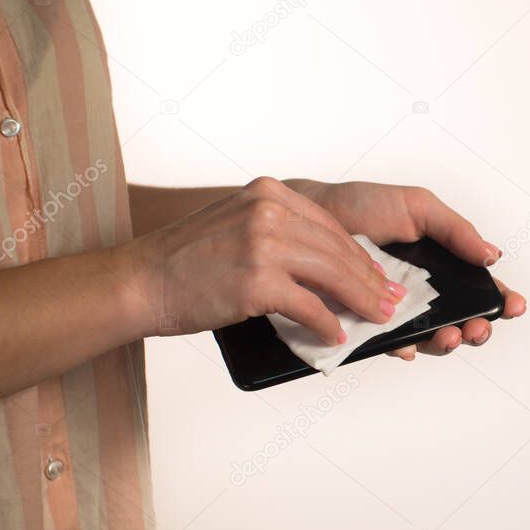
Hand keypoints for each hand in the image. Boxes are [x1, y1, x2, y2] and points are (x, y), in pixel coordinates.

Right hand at [132, 177, 404, 344]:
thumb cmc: (185, 260)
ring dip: (361, 302)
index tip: (380, 275)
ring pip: (333, 276)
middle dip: (370, 280)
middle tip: (390, 301)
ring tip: (378, 319)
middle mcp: (269, 211)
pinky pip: (309, 307)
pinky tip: (336, 336)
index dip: (361, 255)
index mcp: (269, 193)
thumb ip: (281, 233)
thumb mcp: (237, 224)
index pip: (331, 226)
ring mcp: (263, 244)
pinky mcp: (257, 281)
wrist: (138, 281)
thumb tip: (329, 265)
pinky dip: (327, 325)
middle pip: (339, 250)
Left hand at [285, 180, 526, 358]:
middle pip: (461, 319)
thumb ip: (456, 230)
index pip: (479, 288)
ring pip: (431, 337)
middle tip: (476, 328)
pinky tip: (407, 345)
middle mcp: (424, 292)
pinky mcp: (368, 324)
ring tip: (449, 336)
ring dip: (445, 342)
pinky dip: (402, 347)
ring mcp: (397, 310)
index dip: (499, 300)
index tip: (512, 305)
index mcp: (442, 264)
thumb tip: (492, 256)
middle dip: (477, 328)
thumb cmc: (363, 207)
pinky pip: (390, 344)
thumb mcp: (417, 207)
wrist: (311, 217)